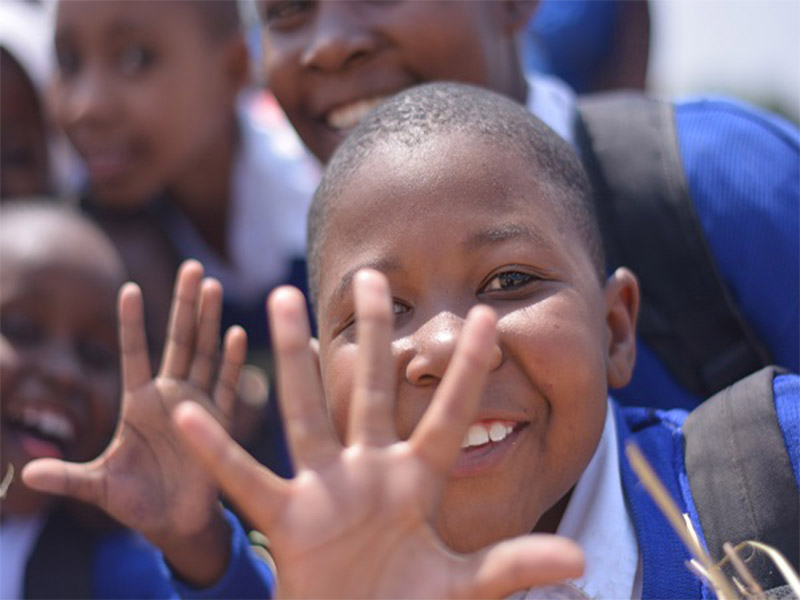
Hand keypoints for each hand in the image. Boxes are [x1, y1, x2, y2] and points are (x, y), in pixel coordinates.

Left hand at [22, 260, 245, 585]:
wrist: (175, 523)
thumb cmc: (134, 501)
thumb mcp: (97, 486)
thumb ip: (67, 477)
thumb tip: (25, 476)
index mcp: (138, 402)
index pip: (134, 352)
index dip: (131, 323)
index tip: (128, 288)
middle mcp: (170, 395)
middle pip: (178, 340)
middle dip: (185, 303)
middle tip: (192, 266)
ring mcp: (196, 404)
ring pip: (204, 353)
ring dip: (209, 320)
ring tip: (212, 286)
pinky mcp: (219, 421)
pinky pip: (225, 386)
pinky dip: (230, 360)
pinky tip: (234, 334)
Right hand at [174, 270, 583, 598]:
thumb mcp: (462, 588)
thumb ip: (510, 567)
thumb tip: (576, 564)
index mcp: (415, 482)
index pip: (448, 414)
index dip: (469, 370)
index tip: (487, 317)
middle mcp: (368, 472)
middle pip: (369, 390)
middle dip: (370, 334)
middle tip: (370, 274)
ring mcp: (326, 490)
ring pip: (308, 413)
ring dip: (296, 360)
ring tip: (282, 300)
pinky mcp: (288, 521)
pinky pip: (248, 479)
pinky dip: (221, 450)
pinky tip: (190, 413)